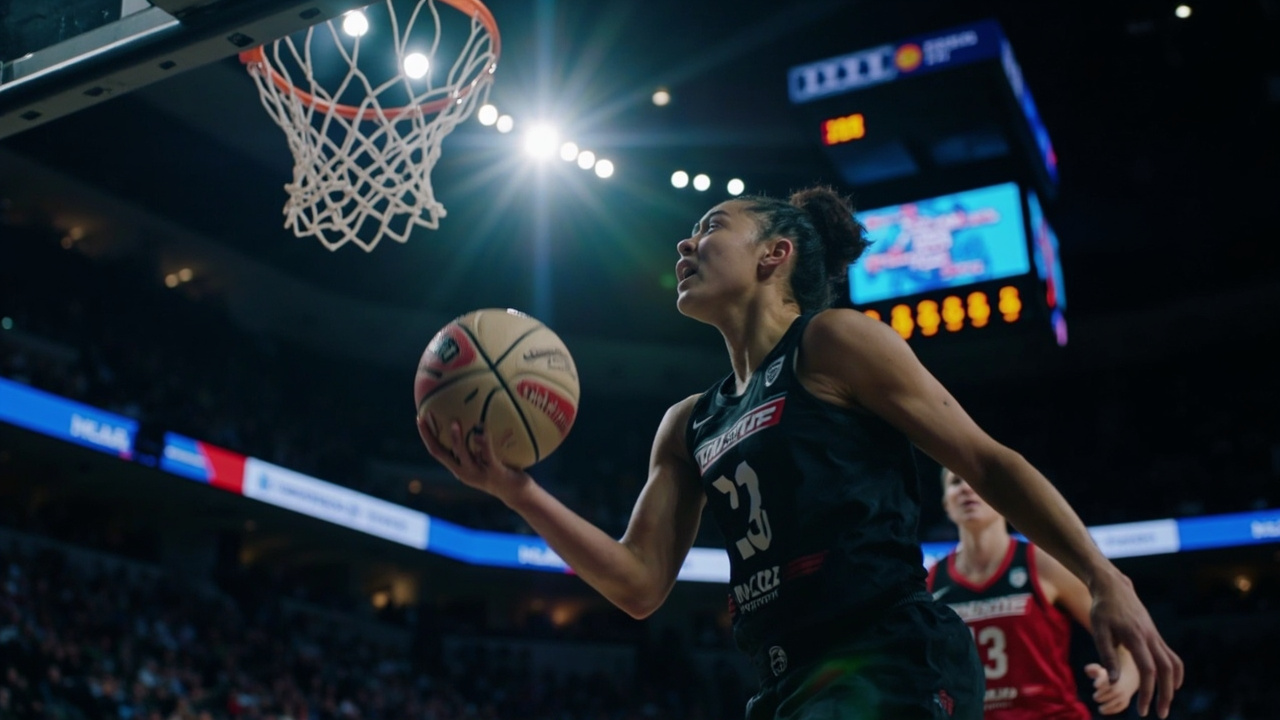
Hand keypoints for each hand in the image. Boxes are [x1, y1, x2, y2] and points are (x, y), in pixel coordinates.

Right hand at [417, 413, 532, 504]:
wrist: (516, 494)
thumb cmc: (500, 472)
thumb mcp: (483, 461)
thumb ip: (475, 448)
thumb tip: (472, 422)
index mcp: (459, 469)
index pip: (436, 451)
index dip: (426, 436)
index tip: (420, 419)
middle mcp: (464, 473)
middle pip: (441, 454)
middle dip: (430, 435)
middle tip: (425, 417)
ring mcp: (479, 473)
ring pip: (463, 454)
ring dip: (456, 438)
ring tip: (454, 422)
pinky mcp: (495, 472)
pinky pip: (488, 455)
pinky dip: (484, 442)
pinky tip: (483, 429)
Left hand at [1089, 571, 1183, 717]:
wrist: (1113, 587)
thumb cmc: (1102, 609)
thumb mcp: (1099, 631)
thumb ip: (1107, 656)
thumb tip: (1115, 681)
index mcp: (1135, 637)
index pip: (1148, 670)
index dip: (1147, 692)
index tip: (1142, 710)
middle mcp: (1150, 637)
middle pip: (1166, 670)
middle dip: (1165, 695)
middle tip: (1160, 715)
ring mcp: (1155, 635)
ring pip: (1173, 663)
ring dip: (1172, 685)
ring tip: (1166, 702)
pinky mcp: (1155, 635)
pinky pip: (1171, 656)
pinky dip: (1175, 671)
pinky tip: (1171, 684)